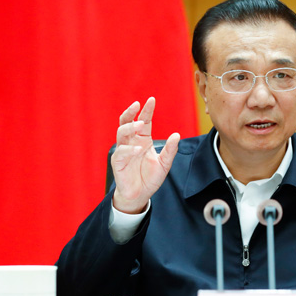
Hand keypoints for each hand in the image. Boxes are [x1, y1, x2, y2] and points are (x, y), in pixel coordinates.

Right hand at [110, 97, 179, 213]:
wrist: (140, 195)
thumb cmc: (150, 178)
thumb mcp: (164, 164)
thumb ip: (170, 150)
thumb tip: (177, 135)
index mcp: (143, 139)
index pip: (144, 121)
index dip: (146, 110)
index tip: (151, 99)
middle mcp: (132, 142)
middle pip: (126, 122)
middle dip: (131, 112)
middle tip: (137, 105)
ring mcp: (124, 151)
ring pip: (121, 133)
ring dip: (130, 126)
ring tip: (140, 124)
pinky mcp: (118, 162)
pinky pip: (121, 152)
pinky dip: (129, 149)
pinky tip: (138, 149)